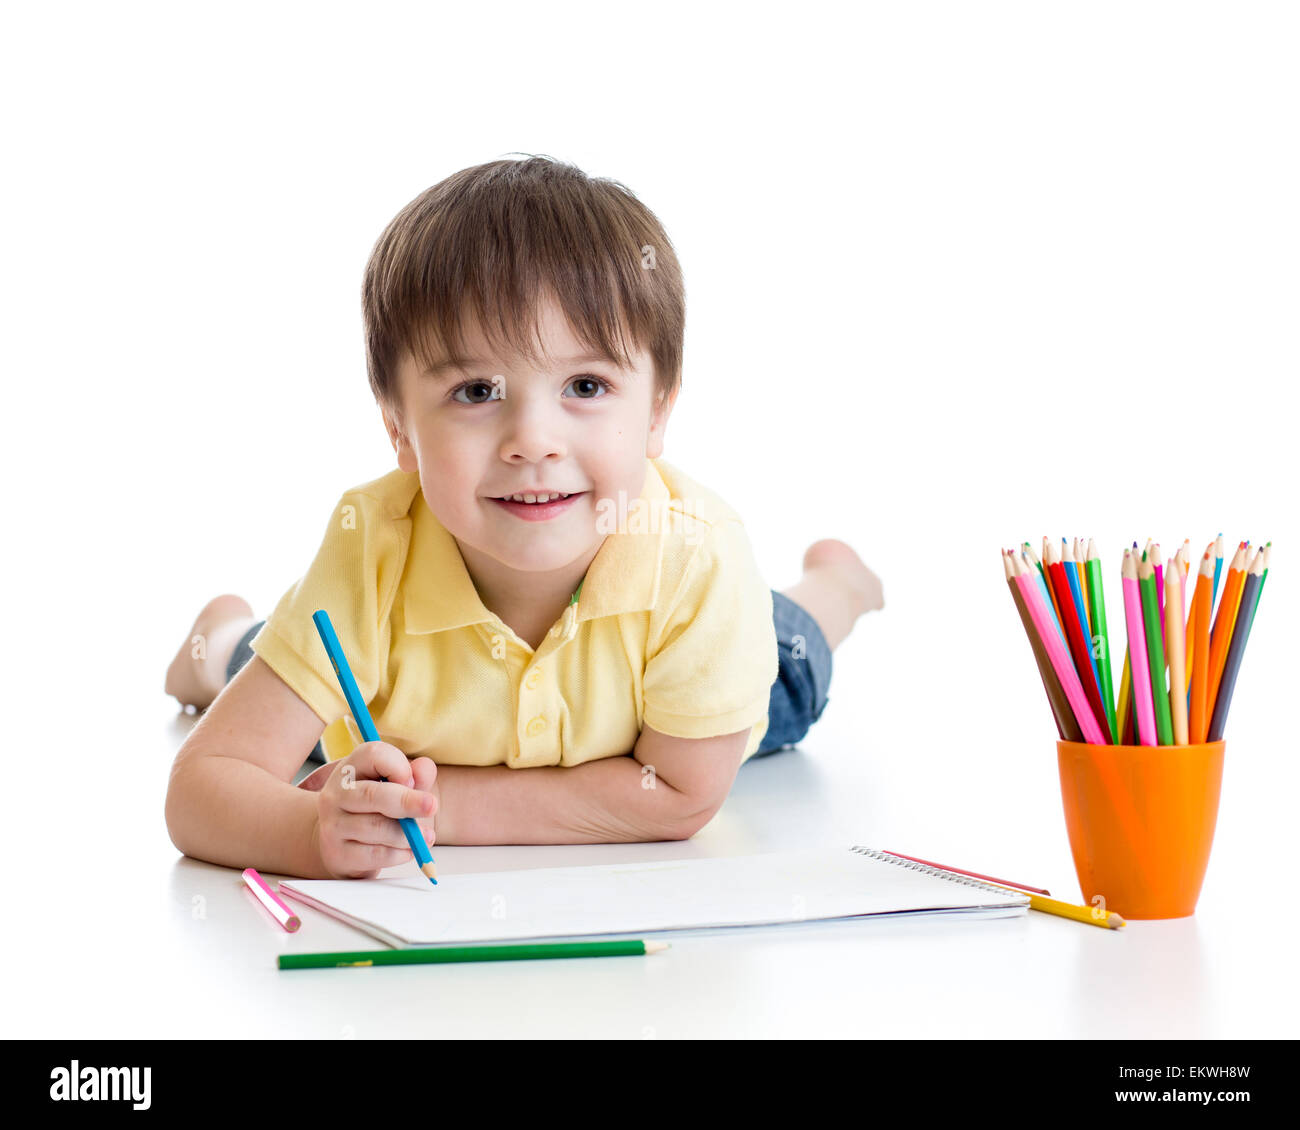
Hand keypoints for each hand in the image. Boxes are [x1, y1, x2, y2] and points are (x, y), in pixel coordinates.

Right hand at [310, 741, 438, 878]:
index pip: (372, 755)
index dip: (398, 765)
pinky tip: (410, 851)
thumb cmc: (378, 808)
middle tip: (432, 806)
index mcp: (351, 768)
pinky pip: (374, 854)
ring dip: (407, 834)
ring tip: (427, 836)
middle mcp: (336, 794)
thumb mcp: (398, 786)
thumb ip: (416, 774)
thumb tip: (424, 768)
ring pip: (375, 827)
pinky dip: (399, 854)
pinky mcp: (338, 854)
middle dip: (407, 801)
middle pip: (372, 794)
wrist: (345, 845)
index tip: (412, 780)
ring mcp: (333, 825)